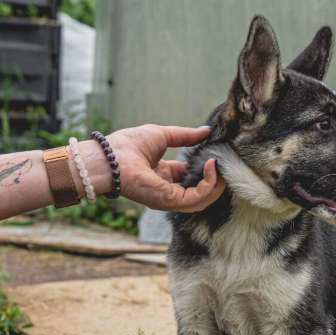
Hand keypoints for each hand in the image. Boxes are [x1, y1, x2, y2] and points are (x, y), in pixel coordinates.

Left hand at [105, 125, 224, 211]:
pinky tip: (211, 167)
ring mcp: (170, 199)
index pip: (191, 178)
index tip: (214, 155)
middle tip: (225, 164)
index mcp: (164, 177)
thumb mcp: (163, 135)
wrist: (110, 158)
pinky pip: (198, 197)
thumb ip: (186, 136)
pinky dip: (208, 184)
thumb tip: (206, 131)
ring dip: (217, 184)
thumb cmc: (128, 145)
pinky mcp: (171, 201)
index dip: (205, 169)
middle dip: (216, 180)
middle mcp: (168, 191)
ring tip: (222, 167)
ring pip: (204, 199)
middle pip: (200, 192)